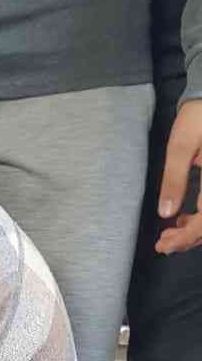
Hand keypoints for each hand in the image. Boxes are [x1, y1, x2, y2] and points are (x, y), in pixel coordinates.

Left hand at [156, 99, 201, 254]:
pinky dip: (201, 218)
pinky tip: (184, 219)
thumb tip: (166, 213)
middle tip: (163, 244)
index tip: (164, 244)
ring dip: (194, 231)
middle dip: (189, 238)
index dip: (186, 237)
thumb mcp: (181, 146)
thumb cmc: (199, 116)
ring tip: (170, 234)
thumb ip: (174, 179)